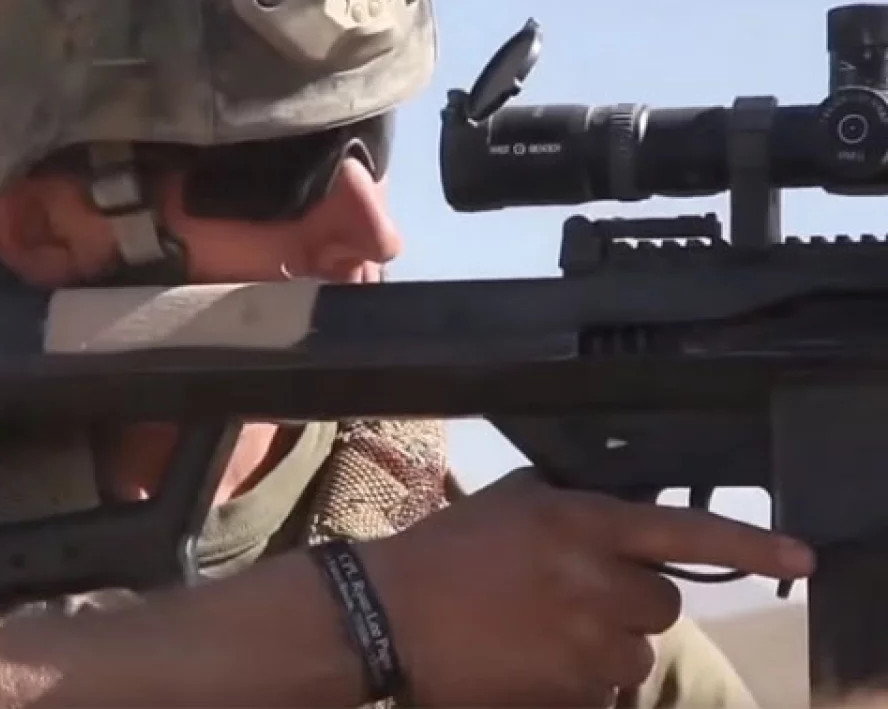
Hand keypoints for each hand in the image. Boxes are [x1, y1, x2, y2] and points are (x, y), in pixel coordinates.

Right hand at [359, 468, 814, 706]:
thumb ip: (572, 503)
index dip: (748, 545)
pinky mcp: (571, 695)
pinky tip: (531, 661)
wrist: (390, 617)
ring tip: (543, 635)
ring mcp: (586, 646)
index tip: (801, 558)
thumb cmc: (445, 551)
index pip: (683, 533)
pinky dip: (580, 680)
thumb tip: (620, 517)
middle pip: (663, 603)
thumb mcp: (510, 502)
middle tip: (575, 598)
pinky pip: (605, 689)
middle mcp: (595, 584)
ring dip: (605, 645)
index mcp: (581, 526)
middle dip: (629, 602)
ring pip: (637, 654)